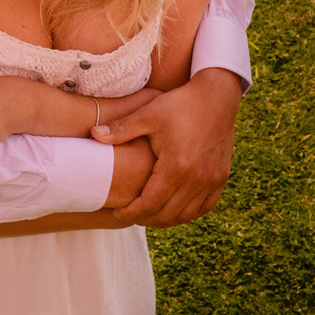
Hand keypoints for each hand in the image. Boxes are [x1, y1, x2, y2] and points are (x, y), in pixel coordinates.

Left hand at [92, 67, 242, 226]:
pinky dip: (188, 212)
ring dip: (165, 218)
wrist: (217, 96)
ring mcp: (211, 180)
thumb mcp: (148, 114)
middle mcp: (196, 179)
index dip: (131, 213)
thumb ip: (121, 129)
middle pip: (166, 215)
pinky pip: (204, 207)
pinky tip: (174, 207)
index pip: (149, 204)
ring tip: (149, 212)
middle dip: (145, 218)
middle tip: (130, 213)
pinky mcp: (221, 177)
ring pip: (185, 215)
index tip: (117, 211)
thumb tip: (93, 135)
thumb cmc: (179, 104)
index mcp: (176, 167)